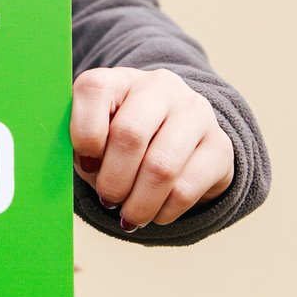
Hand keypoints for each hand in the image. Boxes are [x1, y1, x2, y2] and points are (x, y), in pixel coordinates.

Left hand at [71, 67, 233, 230]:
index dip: (83, 135)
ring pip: (161, 167)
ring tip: (129, 216)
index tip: (86, 164)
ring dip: (139, 203)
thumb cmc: (117, 144)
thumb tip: (76, 172)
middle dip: (113, 180)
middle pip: (130, 135)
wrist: (177, 140)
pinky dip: (164, 211)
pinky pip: (187, 188)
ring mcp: (195, 112)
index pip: (94, 91)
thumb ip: (77, 149)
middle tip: (108, 200)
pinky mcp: (220, 144)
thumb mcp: (93, 139)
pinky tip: (155, 214)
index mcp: (118, 79)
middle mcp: (159, 87)